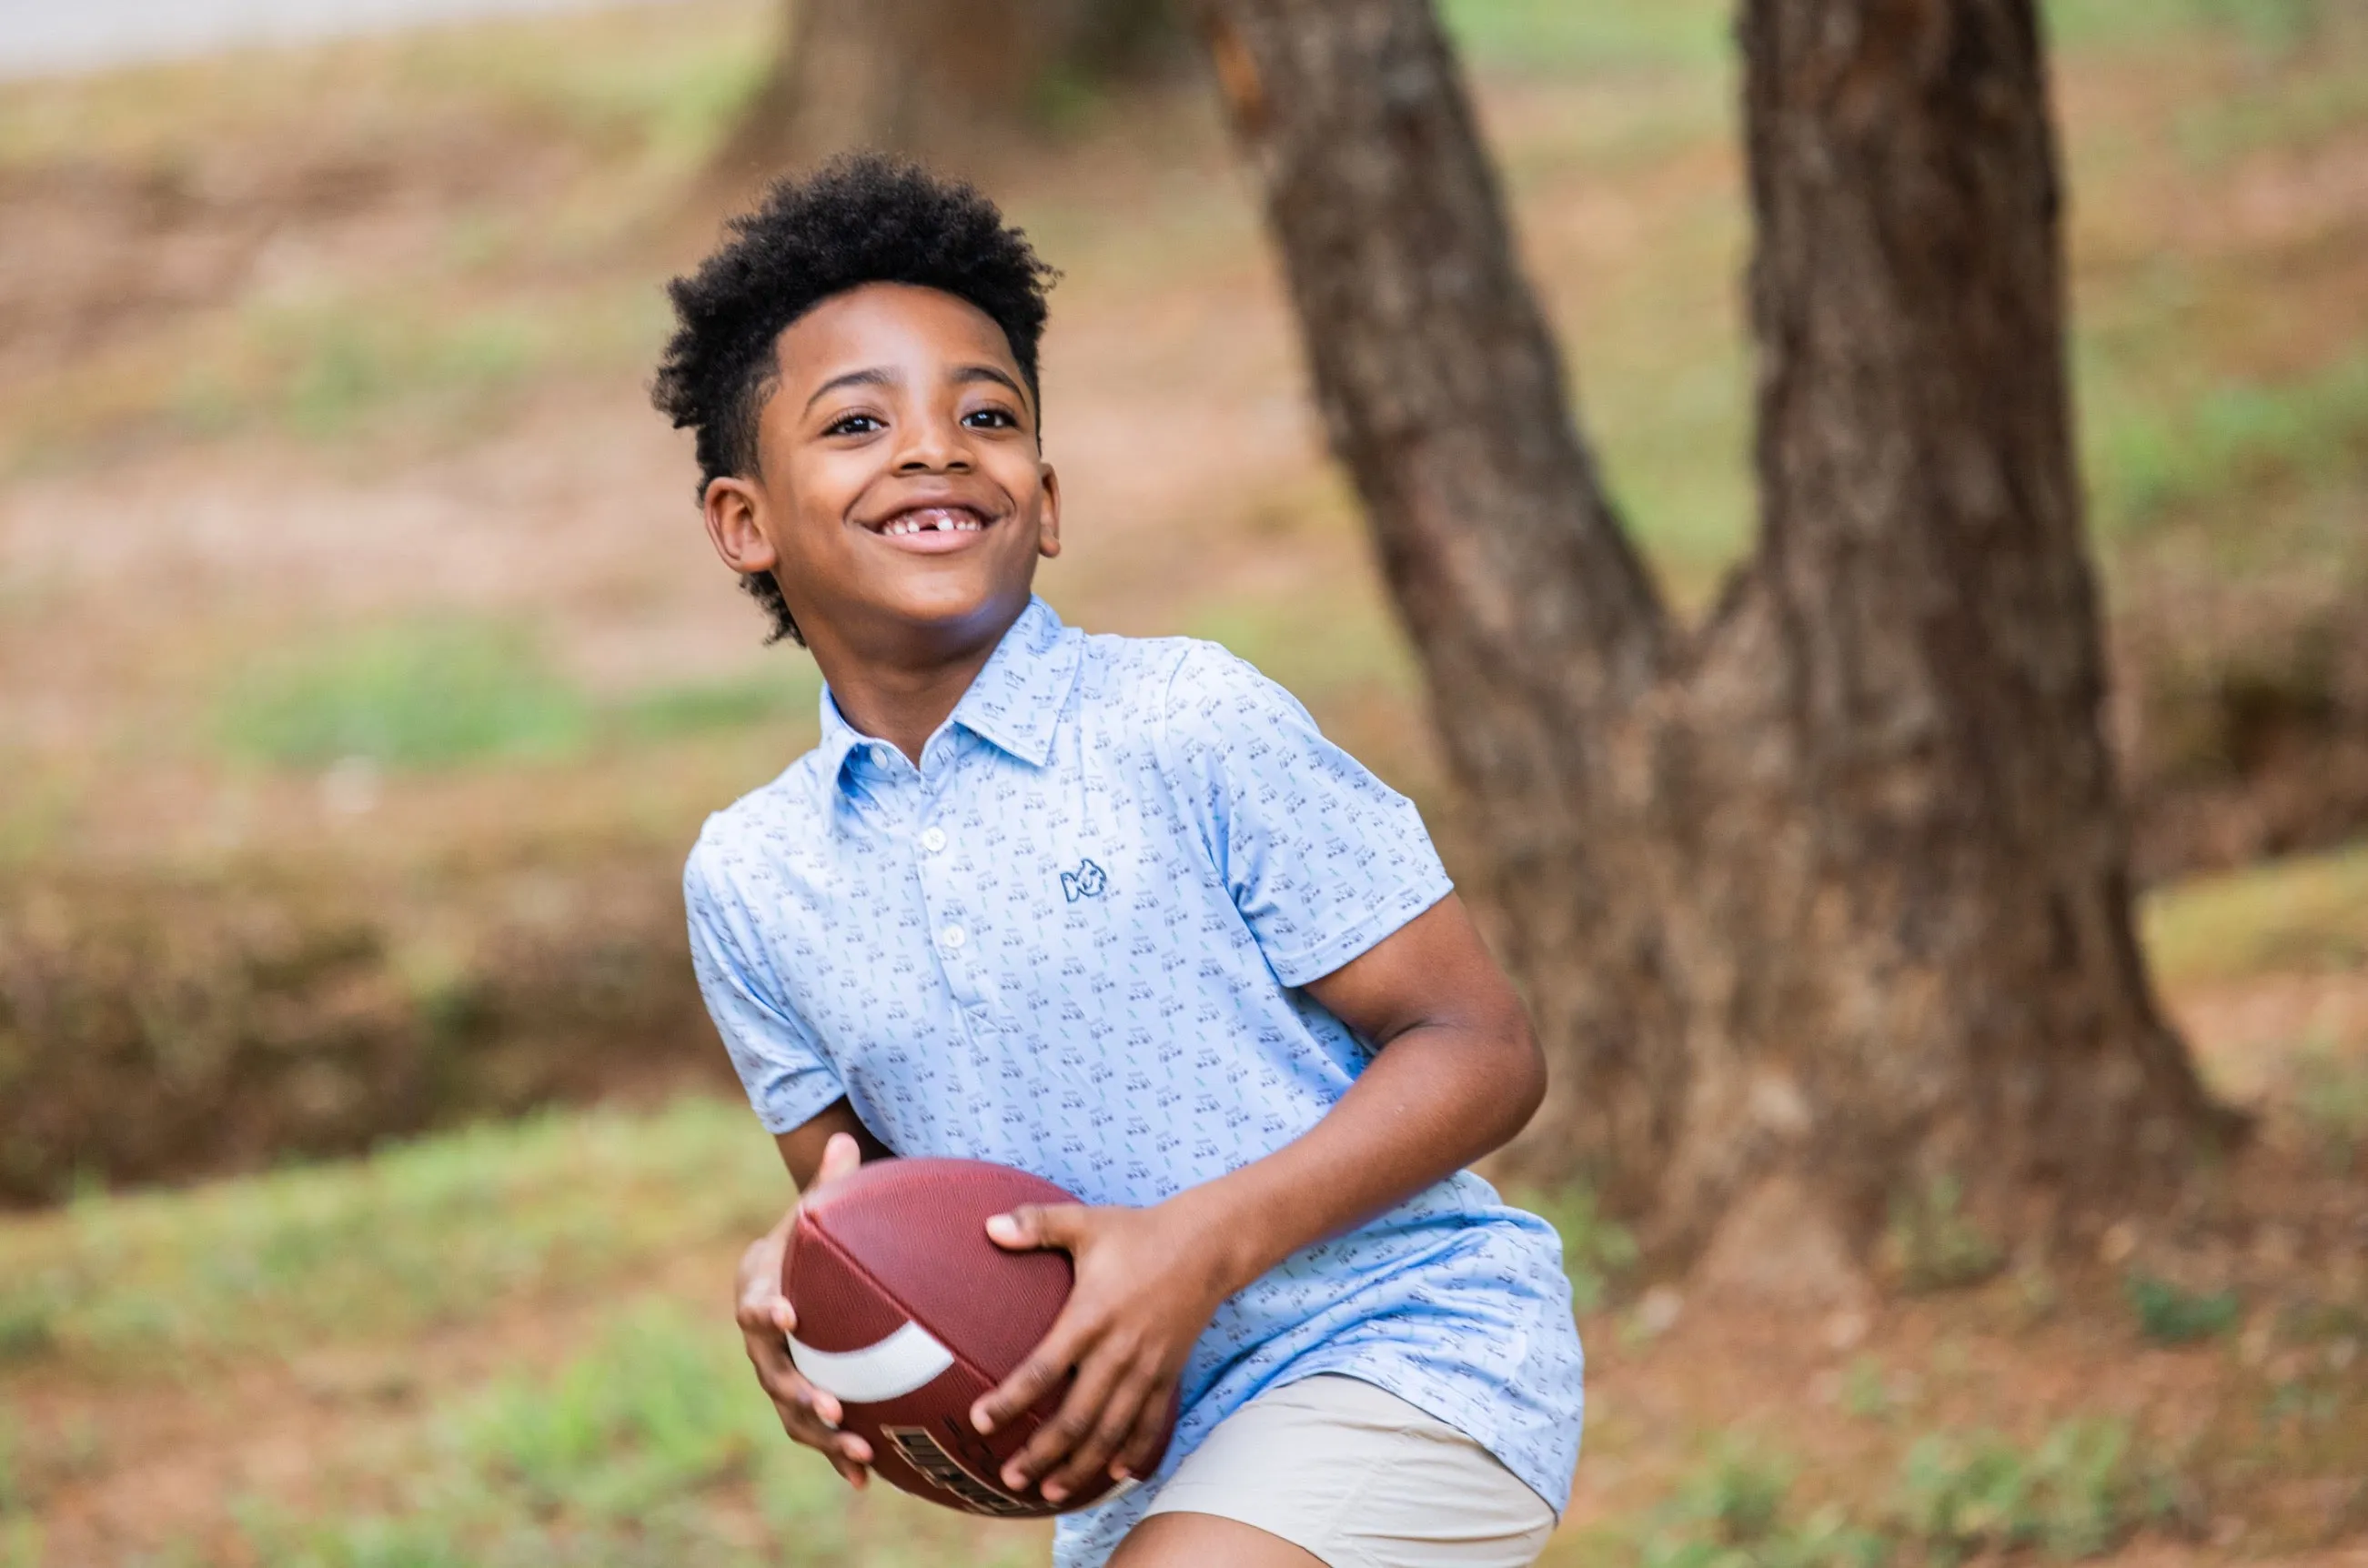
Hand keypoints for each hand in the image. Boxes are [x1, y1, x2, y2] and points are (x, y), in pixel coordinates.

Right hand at [736, 1131, 873, 1485]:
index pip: (754, 1303)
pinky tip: (866, 1481)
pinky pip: (815, 1434)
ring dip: (821, 1435)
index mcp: (758, 1291)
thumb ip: (831, 1184)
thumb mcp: (816, 1212)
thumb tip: (845, 1138)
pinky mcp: (803, 1401)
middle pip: (773, 1372)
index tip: (787, 1314)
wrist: (797, 1277)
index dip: (766, 1311)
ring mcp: (780, 1375)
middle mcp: (761, 1343)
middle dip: (799, 1391)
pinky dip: (836, 1459)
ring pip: (793, 1412)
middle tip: (830, 1404)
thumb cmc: (809, 1241)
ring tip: (856, 1448)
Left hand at [969, 1197, 1236, 1503]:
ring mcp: (1147, 1368)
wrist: (1207, 1245)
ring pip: (1111, 1431)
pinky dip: (1131, 1453)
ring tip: (1050, 1493)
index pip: (1043, 1368)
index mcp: (1091, 1316)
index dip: (1011, 1399)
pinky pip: (1149, 1423)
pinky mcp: (1168, 1374)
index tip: (981, 1421)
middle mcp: (1119, 1351)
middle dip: (1042, 1453)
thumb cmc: (1138, 1232)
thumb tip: (987, 1226)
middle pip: (1077, 1416)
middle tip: (1010, 1478)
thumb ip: (1036, 1224)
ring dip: (1081, 1465)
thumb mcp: (1085, 1222)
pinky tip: (1113, 1477)